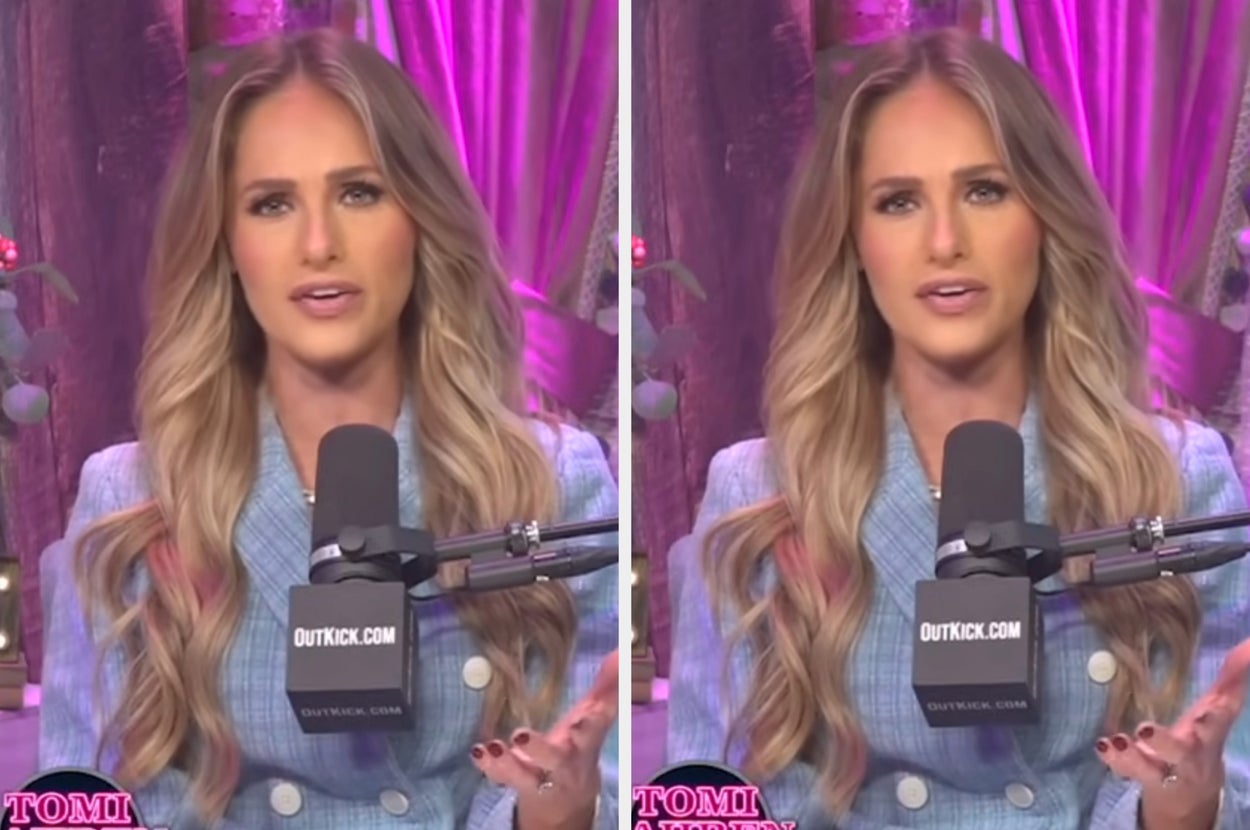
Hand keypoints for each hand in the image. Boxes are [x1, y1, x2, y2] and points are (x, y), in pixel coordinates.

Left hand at [471, 649, 617, 829]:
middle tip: (520, 734)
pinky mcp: (517, 785)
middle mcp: (564, 765)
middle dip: (539, 749)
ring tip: (494, 744)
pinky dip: (490, 767)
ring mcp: (540, 778)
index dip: (591, 724)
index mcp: (586, 745)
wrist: (567, 802)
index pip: (592, 734)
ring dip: (508, 762)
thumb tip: (621, 650)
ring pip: (524, 776)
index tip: (587, 715)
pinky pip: (502, 779)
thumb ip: (607, 686)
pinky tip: (478, 752)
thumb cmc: (579, 747)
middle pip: (554, 760)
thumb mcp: (594, 718)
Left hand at [1097, 637, 1249, 829]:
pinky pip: (1125, 772)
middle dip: (1164, 742)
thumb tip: (1249, 642)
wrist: (1191, 795)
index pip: (1216, 726)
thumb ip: (1231, 676)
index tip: (1211, 707)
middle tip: (1145, 728)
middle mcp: (1187, 756)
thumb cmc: (1203, 739)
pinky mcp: (1140, 778)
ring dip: (1131, 756)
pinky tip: (1102, 745)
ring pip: (1148, 769)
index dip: (1214, 718)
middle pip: (1178, 753)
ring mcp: (1163, 770)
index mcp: (1208, 736)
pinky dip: (1114, 760)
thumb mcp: (1218, 710)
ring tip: (1118, 739)